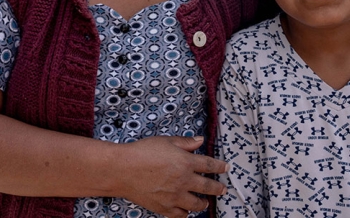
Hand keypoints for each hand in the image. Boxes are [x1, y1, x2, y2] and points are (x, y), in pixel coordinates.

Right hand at [111, 135, 228, 217]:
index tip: (226, 168)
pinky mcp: (164, 207)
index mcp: (186, 162)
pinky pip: (180, 214)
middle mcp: (184, 181)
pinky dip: (185, 213)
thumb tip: (199, 140)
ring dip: (203, 203)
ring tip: (205, 202)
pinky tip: (187, 210)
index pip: (209, 165)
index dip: (220, 166)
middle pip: (208, 186)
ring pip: (196, 204)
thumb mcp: (166, 141)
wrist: (123, 169)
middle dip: (218, 188)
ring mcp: (174, 196)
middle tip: (222, 189)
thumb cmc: (143, 152)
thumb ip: (185, 142)